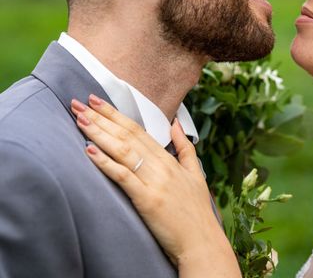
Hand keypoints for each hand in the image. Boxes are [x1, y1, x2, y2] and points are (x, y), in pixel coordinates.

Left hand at [71, 95, 240, 276]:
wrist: (202, 241)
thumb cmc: (196, 212)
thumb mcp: (196, 173)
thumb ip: (185, 148)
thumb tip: (176, 124)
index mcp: (170, 160)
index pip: (138, 131)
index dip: (116, 115)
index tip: (98, 101)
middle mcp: (161, 167)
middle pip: (127, 136)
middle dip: (102, 117)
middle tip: (80, 103)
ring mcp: (154, 182)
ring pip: (123, 151)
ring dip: (99, 133)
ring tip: (81, 120)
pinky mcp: (147, 200)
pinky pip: (123, 176)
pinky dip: (106, 162)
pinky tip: (89, 150)